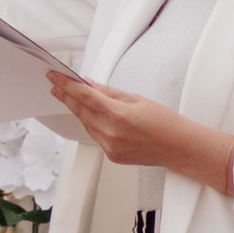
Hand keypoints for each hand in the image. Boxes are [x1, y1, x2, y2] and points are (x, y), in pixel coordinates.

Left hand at [45, 71, 233, 198]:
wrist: (180, 147)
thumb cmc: (164, 122)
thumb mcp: (136, 99)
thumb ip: (109, 92)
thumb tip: (88, 84)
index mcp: (117, 114)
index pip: (83, 95)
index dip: (65, 84)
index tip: (54, 76)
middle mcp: (110, 132)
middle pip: (80, 110)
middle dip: (66, 96)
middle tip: (55, 84)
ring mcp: (110, 146)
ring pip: (86, 124)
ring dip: (78, 110)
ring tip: (70, 96)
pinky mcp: (111, 156)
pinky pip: (95, 136)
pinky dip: (91, 124)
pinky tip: (92, 115)